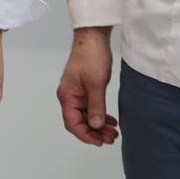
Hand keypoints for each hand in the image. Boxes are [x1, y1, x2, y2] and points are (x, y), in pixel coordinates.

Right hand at [57, 26, 118, 145]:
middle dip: (94, 132)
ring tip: (113, 131)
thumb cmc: (91, 55)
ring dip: (98, 125)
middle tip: (110, 137)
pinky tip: (110, 120)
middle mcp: (69, 96)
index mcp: (67, 95)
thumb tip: (95, 125)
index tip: (100, 141)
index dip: (86, 135)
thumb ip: (96, 106)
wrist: (93, 37)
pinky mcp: (84, 89)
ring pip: (86, 116)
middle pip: (79, 122)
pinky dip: (99, 115)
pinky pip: (90, 107)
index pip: (73, 123)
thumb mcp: (96, 83)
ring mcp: (77, 92)